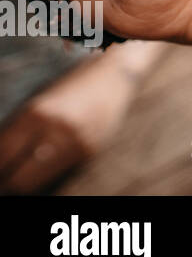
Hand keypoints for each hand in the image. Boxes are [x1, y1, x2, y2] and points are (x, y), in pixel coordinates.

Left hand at [0, 52, 137, 192]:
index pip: (2, 155)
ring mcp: (76, 143)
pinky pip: (58, 174)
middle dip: (8, 181)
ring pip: (37, 181)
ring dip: (24, 182)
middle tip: (5, 179)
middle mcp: (57, 131)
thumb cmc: (70, 85)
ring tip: (19, 177)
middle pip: (18, 177)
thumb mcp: (39, 102)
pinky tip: (40, 169)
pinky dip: (45, 176)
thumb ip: (19, 129)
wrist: (114, 74)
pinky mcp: (90, 151)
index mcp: (37, 114)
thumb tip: (2, 157)